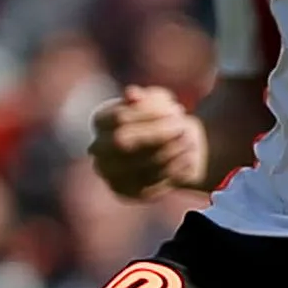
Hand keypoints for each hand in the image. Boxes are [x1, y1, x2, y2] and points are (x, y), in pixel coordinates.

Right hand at [87, 85, 211, 198]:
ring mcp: (109, 174)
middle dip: (156, 134)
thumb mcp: (159, 101)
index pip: (119, 117)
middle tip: (182, 127)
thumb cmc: (163, 118)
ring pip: (138, 163)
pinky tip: (188, 157)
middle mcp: (98, 150)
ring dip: (169, 151)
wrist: (173, 148)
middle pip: (122, 141)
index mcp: (100, 121)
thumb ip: (147, 97)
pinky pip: (150, 183)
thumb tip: (131, 94)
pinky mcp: (126, 193)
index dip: (149, 114)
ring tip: (189, 140)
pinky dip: (172, 169)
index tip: (177, 109)